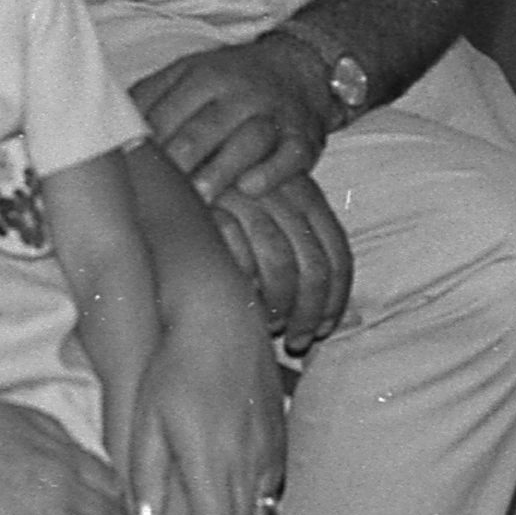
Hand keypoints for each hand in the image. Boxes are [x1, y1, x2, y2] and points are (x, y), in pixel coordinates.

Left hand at [119, 314, 287, 514]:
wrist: (220, 320)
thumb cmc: (173, 367)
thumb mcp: (145, 419)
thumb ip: (146, 476)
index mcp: (213, 463)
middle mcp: (249, 464)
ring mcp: (270, 452)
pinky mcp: (279, 438)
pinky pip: (271, 492)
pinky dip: (251, 513)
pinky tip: (228, 509)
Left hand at [129, 34, 336, 201]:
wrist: (299, 67)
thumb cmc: (229, 81)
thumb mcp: (188, 75)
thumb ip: (151, 97)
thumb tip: (105, 129)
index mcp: (202, 75)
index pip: (167, 111)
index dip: (146, 144)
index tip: (128, 174)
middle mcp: (238, 92)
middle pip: (202, 128)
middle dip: (179, 162)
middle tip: (158, 196)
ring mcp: (273, 114)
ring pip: (246, 141)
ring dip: (221, 170)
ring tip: (200, 198)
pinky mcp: (303, 137)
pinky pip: (289, 156)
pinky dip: (272, 172)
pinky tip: (250, 188)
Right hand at [206, 174, 351, 353]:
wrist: (171, 174)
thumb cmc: (232, 213)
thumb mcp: (275, 225)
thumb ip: (304, 262)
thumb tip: (344, 322)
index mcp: (307, 194)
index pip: (337, 255)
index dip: (335, 300)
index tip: (322, 329)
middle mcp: (284, 191)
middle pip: (313, 265)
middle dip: (309, 311)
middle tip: (297, 340)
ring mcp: (247, 196)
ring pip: (279, 261)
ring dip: (278, 302)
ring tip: (268, 325)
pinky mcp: (211, 204)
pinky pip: (238, 252)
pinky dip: (243, 282)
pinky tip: (241, 301)